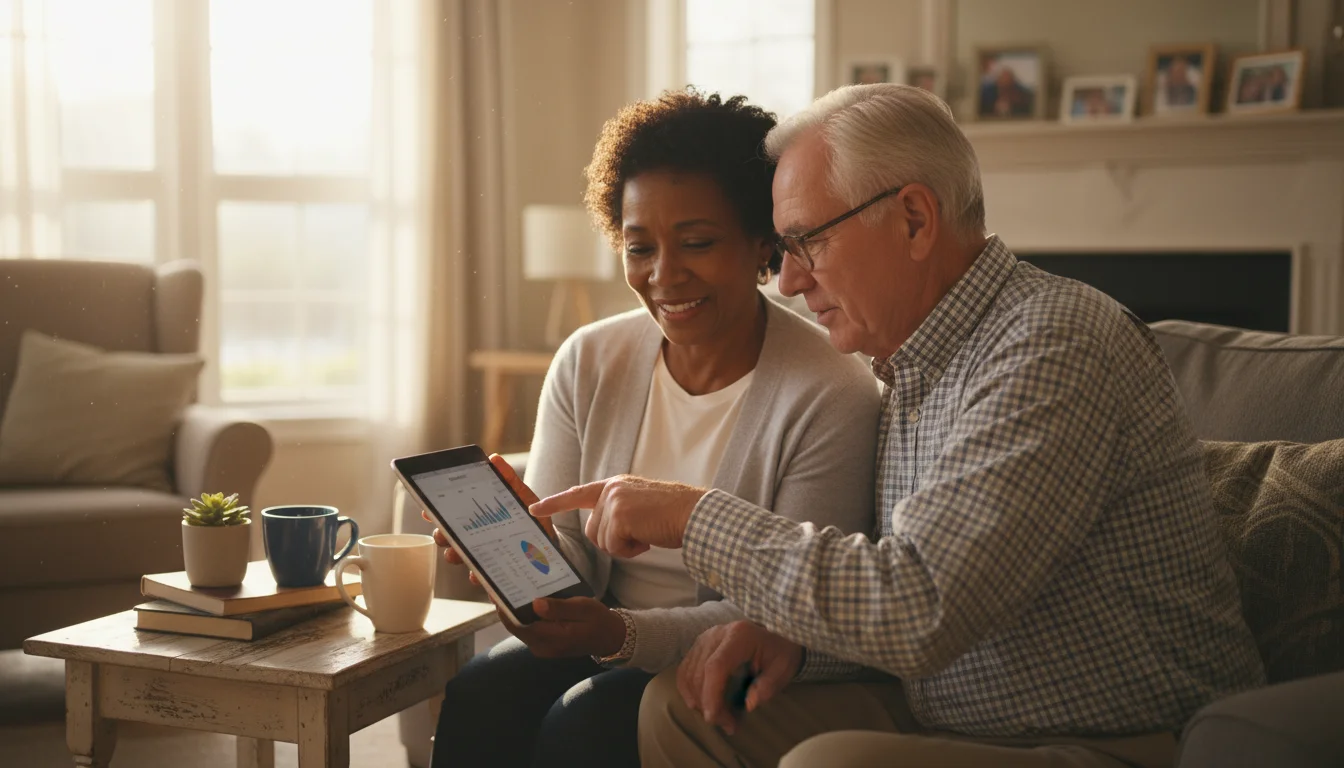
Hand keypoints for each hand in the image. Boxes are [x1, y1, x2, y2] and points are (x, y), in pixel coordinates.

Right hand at [423, 454, 555, 584]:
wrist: (550, 543)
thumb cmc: (530, 517)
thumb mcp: (521, 496)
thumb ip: (508, 479)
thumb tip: (494, 459)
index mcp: (477, 517)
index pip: (450, 514)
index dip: (435, 512)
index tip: (427, 510)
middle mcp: (474, 537)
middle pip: (448, 536)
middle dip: (442, 535)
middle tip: (443, 534)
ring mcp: (482, 556)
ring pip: (459, 557)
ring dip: (454, 555)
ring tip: (457, 554)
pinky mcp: (493, 573)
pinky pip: (480, 577)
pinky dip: (477, 576)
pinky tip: (477, 574)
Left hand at [500, 597, 626, 658]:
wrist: (609, 638)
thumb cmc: (598, 621)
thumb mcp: (584, 608)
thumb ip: (560, 608)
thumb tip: (535, 604)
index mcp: (552, 639)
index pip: (519, 625)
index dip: (505, 609)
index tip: (496, 590)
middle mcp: (542, 647)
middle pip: (516, 626)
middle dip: (506, 606)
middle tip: (500, 583)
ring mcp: (542, 648)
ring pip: (520, 627)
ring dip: (514, 610)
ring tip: (510, 587)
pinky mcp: (543, 644)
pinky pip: (528, 629)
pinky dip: (524, 615)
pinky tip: (524, 599)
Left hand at [529, 474, 704, 557]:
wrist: (693, 513)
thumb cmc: (673, 515)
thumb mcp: (639, 506)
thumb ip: (618, 511)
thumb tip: (601, 531)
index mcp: (615, 485)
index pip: (578, 493)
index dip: (555, 503)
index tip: (534, 509)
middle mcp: (611, 489)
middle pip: (593, 531)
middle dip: (613, 541)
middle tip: (640, 534)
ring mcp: (614, 501)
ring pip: (602, 541)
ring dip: (624, 546)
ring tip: (646, 533)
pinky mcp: (619, 516)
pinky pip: (613, 546)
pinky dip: (631, 550)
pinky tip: (647, 538)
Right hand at [676, 621, 803, 734]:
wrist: (774, 641)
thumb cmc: (779, 656)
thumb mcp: (783, 670)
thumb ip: (768, 686)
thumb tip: (750, 704)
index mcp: (740, 636)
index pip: (716, 666)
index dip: (711, 694)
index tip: (715, 717)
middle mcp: (717, 633)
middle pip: (700, 672)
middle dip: (708, 704)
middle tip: (728, 725)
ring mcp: (704, 639)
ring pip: (689, 674)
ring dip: (699, 701)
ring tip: (720, 717)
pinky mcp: (697, 647)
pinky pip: (684, 672)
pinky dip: (689, 692)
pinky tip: (701, 705)